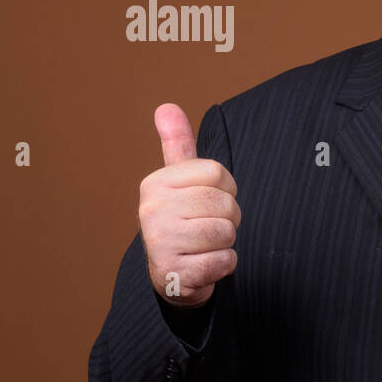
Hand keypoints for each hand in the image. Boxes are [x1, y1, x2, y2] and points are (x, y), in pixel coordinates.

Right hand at [138, 103, 240, 307]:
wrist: (171, 275)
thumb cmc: (183, 221)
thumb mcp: (179, 181)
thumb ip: (177, 144)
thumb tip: (167, 107)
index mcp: (156, 182)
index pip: (218, 173)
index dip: (227, 188)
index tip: (211, 200)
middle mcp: (151, 209)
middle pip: (225, 203)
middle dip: (229, 218)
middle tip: (209, 227)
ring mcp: (159, 242)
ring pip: (226, 232)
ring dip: (225, 243)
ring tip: (204, 246)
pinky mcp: (173, 273)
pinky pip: (224, 261)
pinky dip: (223, 265)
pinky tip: (204, 265)